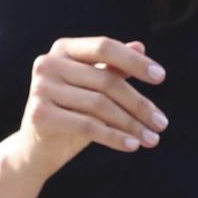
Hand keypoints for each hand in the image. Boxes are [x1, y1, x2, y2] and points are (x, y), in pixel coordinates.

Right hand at [11, 37, 167, 179]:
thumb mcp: (94, 89)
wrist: (35, 151)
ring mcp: (41, 88)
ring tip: (152, 139)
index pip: (105, 47)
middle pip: (107, 81)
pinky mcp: (40, 115)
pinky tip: (133, 146)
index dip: (135, 61)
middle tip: (162, 123)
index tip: (161, 77)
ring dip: (131, 124)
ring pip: (100, 105)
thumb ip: (113, 68)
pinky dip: (115, 137)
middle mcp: (48, 63)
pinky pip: (88, 125)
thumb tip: (141, 46)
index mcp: (63, 48)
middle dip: (139, 104)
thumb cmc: (71, 112)